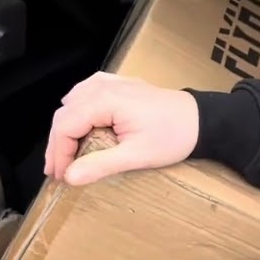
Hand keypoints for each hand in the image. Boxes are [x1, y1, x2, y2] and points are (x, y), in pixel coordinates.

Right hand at [44, 71, 199, 185]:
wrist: (201, 119)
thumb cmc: (173, 136)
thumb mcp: (137, 155)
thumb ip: (101, 165)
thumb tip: (70, 177)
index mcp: (105, 101)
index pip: (65, 126)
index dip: (58, 153)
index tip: (60, 177)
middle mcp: (103, 86)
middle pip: (65, 114)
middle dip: (59, 144)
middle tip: (59, 171)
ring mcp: (111, 82)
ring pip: (73, 103)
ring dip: (67, 128)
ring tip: (67, 154)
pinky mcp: (119, 84)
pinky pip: (87, 92)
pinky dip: (78, 109)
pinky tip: (80, 122)